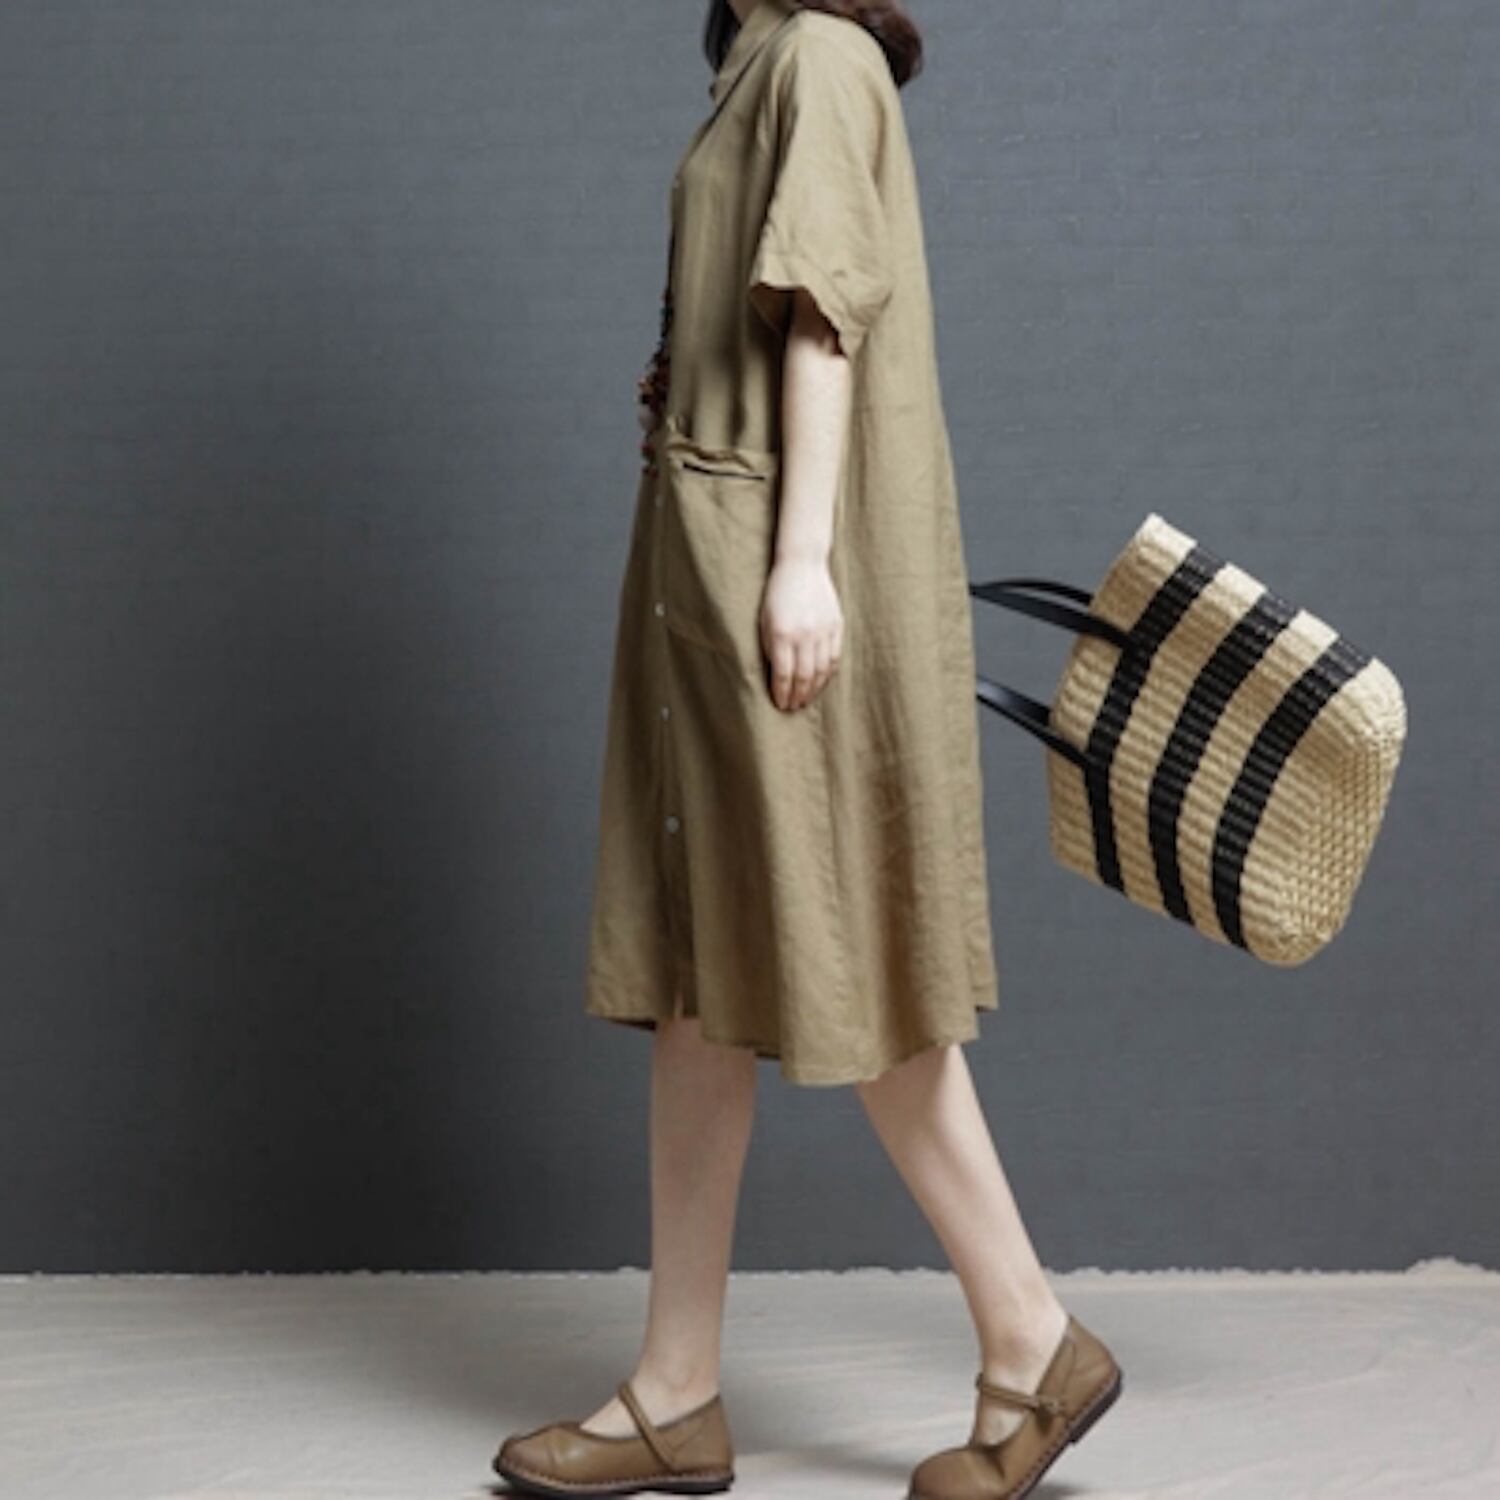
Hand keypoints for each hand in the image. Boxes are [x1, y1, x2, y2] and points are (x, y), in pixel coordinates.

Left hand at [758, 552, 842, 711]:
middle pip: (803, 677)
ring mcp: (823, 631)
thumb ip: (771, 648)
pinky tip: (821, 683)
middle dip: (797, 696)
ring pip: (821, 671)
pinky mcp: (836, 626)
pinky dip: (828, 675)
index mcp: (782, 634)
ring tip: (806, 700)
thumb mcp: (765, 621)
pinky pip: (834, 657)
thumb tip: (778, 676)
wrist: (802, 566)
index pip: (783, 674)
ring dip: (813, 690)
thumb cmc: (777, 594)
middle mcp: (804, 635)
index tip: (780, 705)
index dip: (781, 693)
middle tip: (793, 707)